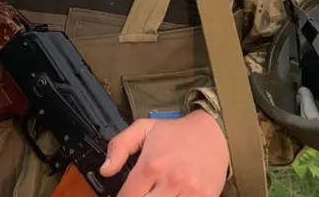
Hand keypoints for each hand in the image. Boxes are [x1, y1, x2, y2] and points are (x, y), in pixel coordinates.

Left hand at [100, 110, 229, 196]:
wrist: (213, 133)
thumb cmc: (175, 133)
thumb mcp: (144, 128)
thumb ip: (119, 146)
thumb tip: (105, 170)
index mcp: (152, 164)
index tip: (125, 194)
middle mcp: (170, 181)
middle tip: (141, 193)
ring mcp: (189, 193)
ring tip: (155, 194)